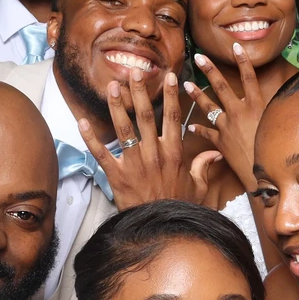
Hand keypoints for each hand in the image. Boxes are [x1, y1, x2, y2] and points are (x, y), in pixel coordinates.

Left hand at [79, 67, 222, 210]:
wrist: (161, 228)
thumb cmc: (180, 207)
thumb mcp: (198, 188)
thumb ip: (204, 167)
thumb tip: (216, 153)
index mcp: (174, 154)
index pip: (173, 118)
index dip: (171, 96)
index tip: (169, 77)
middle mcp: (154, 154)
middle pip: (145, 116)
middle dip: (140, 92)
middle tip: (135, 72)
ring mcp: (134, 163)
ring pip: (123, 129)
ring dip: (116, 106)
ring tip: (111, 86)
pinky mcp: (116, 175)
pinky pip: (101, 153)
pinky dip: (90, 138)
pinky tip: (82, 121)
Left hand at [184, 43, 265, 191]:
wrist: (263, 173)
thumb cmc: (276, 149)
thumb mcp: (277, 124)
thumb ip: (273, 109)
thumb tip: (280, 96)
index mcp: (255, 106)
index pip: (248, 77)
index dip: (242, 61)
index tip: (235, 46)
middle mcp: (239, 112)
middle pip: (221, 87)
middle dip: (209, 70)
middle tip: (198, 57)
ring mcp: (227, 126)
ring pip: (208, 107)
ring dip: (196, 95)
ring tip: (186, 84)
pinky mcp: (221, 141)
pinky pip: (207, 133)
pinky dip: (198, 130)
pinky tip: (190, 127)